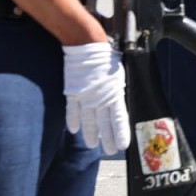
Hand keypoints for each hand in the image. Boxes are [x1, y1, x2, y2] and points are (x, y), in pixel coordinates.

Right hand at [63, 41, 127, 155]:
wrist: (87, 44)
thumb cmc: (108, 56)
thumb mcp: (121, 73)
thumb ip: (119, 88)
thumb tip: (122, 101)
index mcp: (115, 93)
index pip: (119, 119)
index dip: (120, 133)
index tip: (123, 145)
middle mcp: (100, 98)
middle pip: (104, 124)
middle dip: (108, 139)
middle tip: (111, 151)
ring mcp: (85, 96)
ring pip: (88, 120)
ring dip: (92, 134)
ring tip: (94, 146)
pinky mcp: (73, 91)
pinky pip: (72, 110)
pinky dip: (73, 121)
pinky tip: (74, 131)